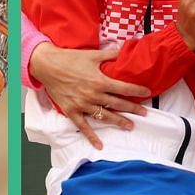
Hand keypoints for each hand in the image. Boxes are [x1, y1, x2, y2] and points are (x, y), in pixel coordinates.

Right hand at [29, 44, 150, 149]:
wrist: (47, 66)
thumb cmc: (69, 59)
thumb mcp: (92, 55)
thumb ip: (110, 54)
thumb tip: (125, 49)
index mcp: (100, 80)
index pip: (124, 87)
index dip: (137, 90)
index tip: (147, 92)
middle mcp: (93, 95)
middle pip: (118, 104)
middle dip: (133, 109)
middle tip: (144, 113)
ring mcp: (82, 104)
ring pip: (105, 116)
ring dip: (119, 121)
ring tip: (130, 126)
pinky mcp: (72, 111)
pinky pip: (83, 126)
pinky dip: (91, 137)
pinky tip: (100, 145)